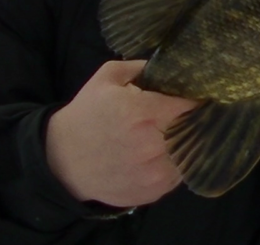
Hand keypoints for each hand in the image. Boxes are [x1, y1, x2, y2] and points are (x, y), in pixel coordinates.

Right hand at [46, 60, 198, 207]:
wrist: (61, 160)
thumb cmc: (87, 115)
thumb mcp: (107, 78)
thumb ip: (141, 67)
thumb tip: (171, 66)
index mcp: (143, 113)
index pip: (192, 106)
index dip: (198, 100)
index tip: (197, 97)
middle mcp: (152, 146)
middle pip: (196, 131)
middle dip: (196, 121)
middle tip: (190, 115)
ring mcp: (154, 174)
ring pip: (192, 155)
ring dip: (188, 144)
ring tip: (176, 135)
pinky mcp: (153, 193)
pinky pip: (180, 176)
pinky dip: (177, 164)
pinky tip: (164, 154)